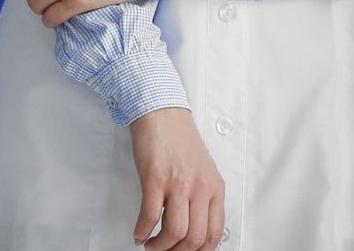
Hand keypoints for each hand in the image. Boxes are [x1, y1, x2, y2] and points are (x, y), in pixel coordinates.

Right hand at [129, 108, 224, 249]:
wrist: (163, 115)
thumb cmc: (180, 141)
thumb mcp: (204, 171)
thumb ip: (203, 197)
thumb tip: (196, 229)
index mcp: (215, 188)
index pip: (215, 233)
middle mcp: (200, 187)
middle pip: (195, 238)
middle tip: (165, 250)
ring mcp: (179, 184)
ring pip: (175, 233)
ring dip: (160, 246)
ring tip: (151, 244)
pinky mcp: (155, 179)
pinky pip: (149, 218)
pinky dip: (142, 231)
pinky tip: (139, 232)